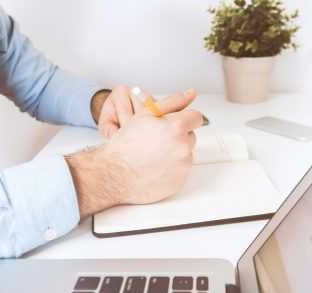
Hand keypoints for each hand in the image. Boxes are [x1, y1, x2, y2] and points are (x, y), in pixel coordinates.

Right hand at [67, 88, 201, 218]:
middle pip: (191, 136)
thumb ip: (172, 102)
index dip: (184, 119)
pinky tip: (155, 167)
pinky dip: (172, 168)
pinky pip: (181, 170)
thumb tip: (191, 93)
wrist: (115, 174)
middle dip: (178, 136)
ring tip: (154, 154)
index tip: (176, 123)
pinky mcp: (180, 180)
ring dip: (175, 152)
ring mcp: (183, 165)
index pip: (196, 117)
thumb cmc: (126, 144)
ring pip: (186, 153)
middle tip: (157, 140)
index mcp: (176, 127)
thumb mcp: (145, 114)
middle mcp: (183, 146)